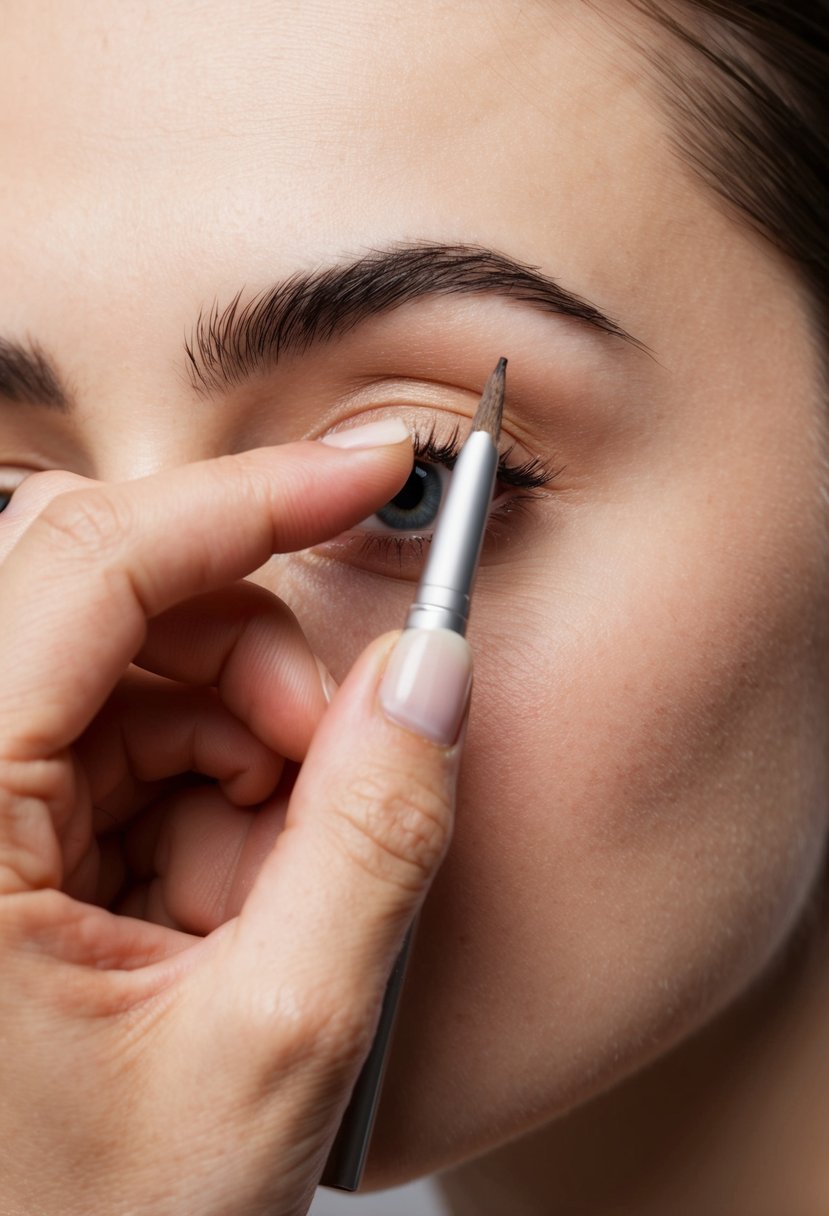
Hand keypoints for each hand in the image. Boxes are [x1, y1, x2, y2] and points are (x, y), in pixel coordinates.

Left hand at [0, 436, 471, 1215]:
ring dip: (241, 749)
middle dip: (258, 661)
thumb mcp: (269, 1052)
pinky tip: (226, 903)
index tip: (366, 473)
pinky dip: (210, 796)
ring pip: (134, 674)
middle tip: (340, 763)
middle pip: (115, 601)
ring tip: (266, 893)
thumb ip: (371, 844)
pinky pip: (126, 746)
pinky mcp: (3, 833)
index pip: (93, 563)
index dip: (250, 497)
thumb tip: (431, 677)